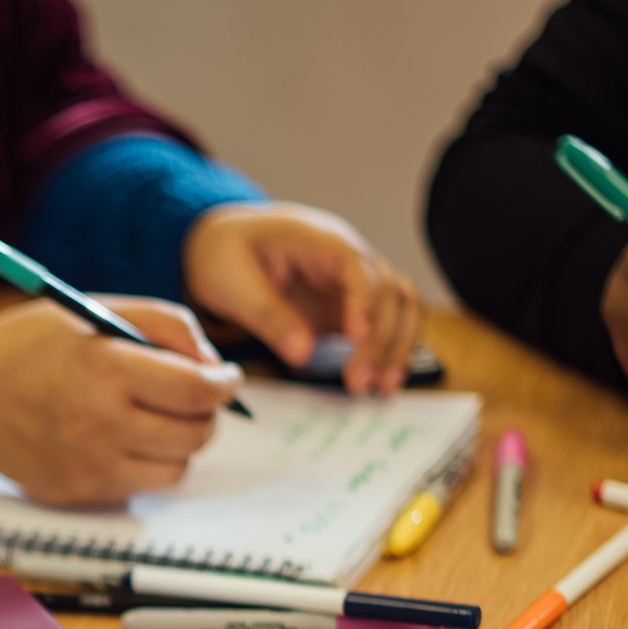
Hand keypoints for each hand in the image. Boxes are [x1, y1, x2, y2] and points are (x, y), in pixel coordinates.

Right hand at [0, 295, 243, 505]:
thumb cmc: (27, 346)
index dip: (224, 385)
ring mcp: (89, 465)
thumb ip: (161, 324)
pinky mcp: (79, 492)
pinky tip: (119, 438)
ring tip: (151, 417)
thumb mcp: (92, 311)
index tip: (225, 378)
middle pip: (196, 434)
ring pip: (176, 468)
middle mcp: (99, 423)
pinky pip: (141, 486)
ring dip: (177, 443)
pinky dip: (144, 464)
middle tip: (190, 397)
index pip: (197, 391)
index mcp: (104, 368)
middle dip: (205, 413)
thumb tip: (212, 363)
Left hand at [182, 203, 423, 393]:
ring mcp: (354, 280)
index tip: (357, 338)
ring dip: (398, 345)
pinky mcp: (351, 304)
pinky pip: (388, 322)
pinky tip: (384, 379)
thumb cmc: (226, 255)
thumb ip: (269, 316)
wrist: (226, 245)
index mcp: (319, 241)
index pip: (357, 267)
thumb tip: (303, 353)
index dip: (363, 302)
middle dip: (380, 339)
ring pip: (401, 305)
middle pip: (388, 291)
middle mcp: (348, 257)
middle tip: (358, 382)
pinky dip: (393, 348)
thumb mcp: (233, 284)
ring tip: (382, 387)